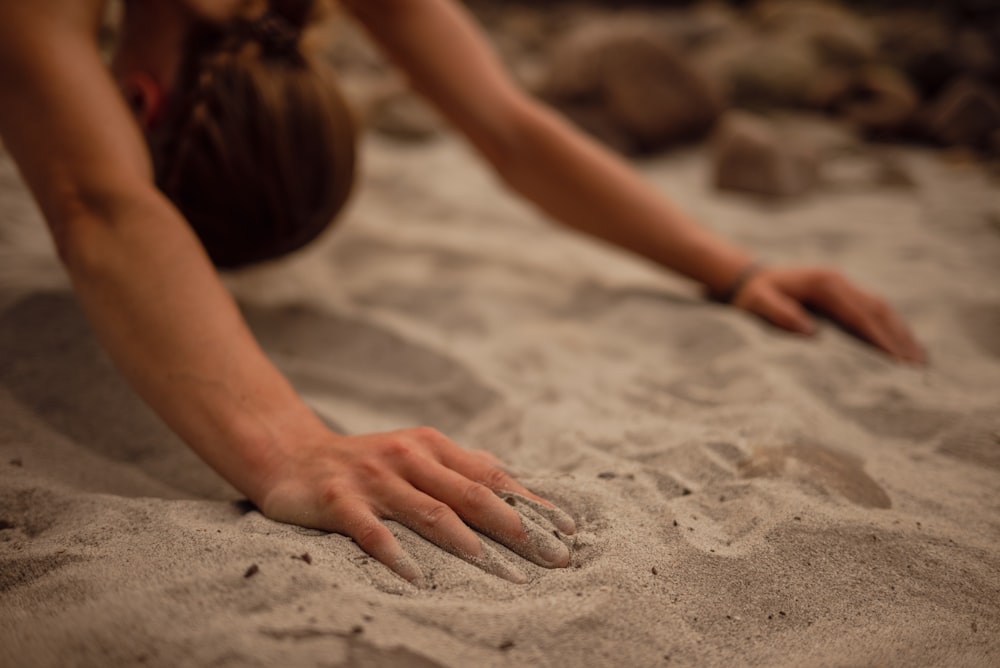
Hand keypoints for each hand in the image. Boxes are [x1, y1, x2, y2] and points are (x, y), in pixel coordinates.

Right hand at [255, 426, 575, 584]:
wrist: (292, 454)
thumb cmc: (368, 461)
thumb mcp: (418, 455)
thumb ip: (461, 469)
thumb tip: (517, 488)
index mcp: (433, 446)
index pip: (494, 476)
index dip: (532, 502)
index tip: (569, 529)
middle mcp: (409, 458)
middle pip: (473, 495)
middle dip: (518, 528)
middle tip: (553, 558)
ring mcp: (374, 479)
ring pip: (430, 511)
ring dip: (469, 543)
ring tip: (503, 571)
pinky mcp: (339, 500)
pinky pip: (371, 530)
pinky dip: (395, 553)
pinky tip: (416, 577)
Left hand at [731, 266, 925, 363]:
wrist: (748, 277)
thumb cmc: (752, 295)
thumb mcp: (758, 303)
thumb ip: (780, 314)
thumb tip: (812, 333)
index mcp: (823, 284)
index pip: (859, 314)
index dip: (879, 337)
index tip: (896, 360)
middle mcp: (838, 282)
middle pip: (878, 310)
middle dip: (899, 337)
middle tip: (918, 366)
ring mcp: (842, 285)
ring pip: (880, 308)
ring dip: (900, 332)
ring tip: (919, 360)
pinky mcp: (842, 292)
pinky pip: (872, 309)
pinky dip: (890, 326)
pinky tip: (901, 345)